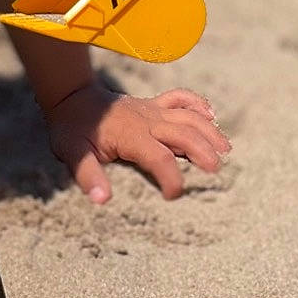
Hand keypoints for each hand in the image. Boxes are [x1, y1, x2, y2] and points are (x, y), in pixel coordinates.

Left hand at [46, 80, 229, 205]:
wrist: (71, 97)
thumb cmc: (72, 129)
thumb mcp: (72, 154)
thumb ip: (88, 176)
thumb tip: (102, 199)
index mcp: (131, 135)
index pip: (160, 158)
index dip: (171, 178)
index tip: (173, 196)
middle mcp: (147, 120)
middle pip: (183, 133)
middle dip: (202, 151)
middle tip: (215, 169)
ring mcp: (151, 110)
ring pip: (187, 116)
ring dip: (208, 130)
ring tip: (225, 149)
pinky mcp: (152, 104)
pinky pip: (179, 98)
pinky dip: (196, 104)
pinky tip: (210, 114)